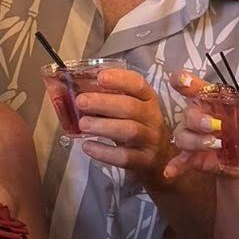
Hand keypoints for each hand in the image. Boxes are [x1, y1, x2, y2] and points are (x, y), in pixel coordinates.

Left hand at [73, 67, 174, 183]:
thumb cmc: (138, 128)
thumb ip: (110, 100)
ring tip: (82, 124)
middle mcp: (153, 118)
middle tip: (80, 101)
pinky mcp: (144, 162)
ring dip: (103, 126)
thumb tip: (79, 91)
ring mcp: (150, 141)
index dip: (120, 79)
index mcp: (148, 100)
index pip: (138, 85)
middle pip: (131, 107)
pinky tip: (87, 146)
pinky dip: (103, 152)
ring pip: (129, 131)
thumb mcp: (131, 111)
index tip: (100, 77)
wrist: (159, 160)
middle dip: (103, 103)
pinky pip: (124, 157)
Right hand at [162, 70, 238, 185]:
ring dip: (196, 141)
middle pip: (189, 113)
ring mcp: (193, 137)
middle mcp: (198, 116)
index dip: (185, 81)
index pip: (195, 87)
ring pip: (183, 136)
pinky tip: (171, 172)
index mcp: (212, 101)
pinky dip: (175, 166)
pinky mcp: (193, 157)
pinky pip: (180, 159)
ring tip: (216, 145)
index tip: (180, 80)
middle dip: (199, 119)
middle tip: (217, 127)